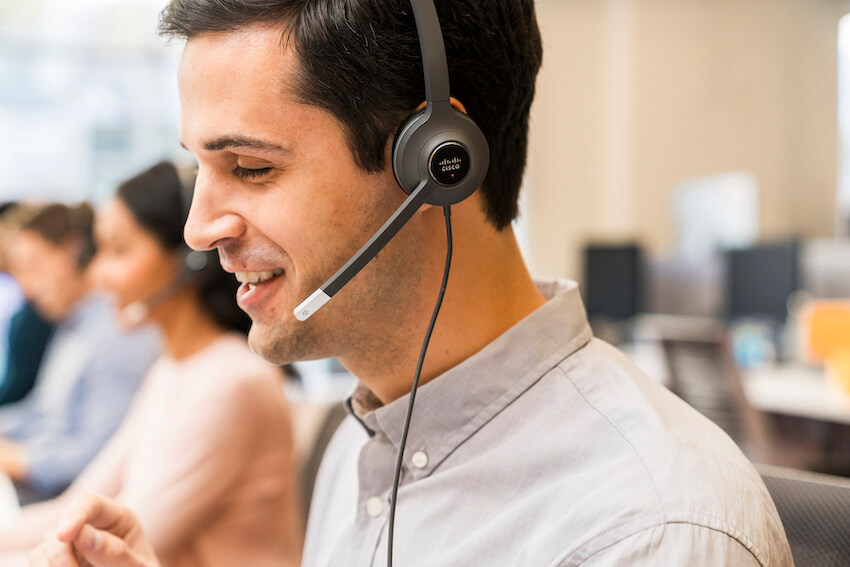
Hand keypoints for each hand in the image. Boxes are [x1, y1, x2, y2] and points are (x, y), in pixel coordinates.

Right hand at [27, 494, 158, 566]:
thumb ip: (116, 553)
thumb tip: (83, 535)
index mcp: (116, 518)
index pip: (89, 502)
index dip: (74, 514)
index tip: (64, 534)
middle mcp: (88, 526)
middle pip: (58, 526)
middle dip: (60, 553)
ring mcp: (69, 545)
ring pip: (42, 549)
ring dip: (53, 565)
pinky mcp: (55, 562)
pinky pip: (38, 563)